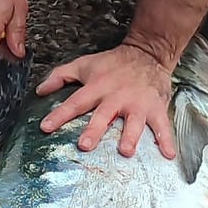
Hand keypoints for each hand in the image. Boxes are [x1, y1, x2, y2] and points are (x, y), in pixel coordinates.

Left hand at [38, 41, 176, 160]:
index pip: (75, 102)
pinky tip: (168, 154)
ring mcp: (137, 103)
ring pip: (133, 121)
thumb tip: (39, 90)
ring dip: (130, 136)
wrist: (148, 53)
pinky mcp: (156, 107)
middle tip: (85, 145)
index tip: (46, 127)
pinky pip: (162, 125)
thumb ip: (60, 76)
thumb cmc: (113, 63)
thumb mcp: (84, 64)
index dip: (60, 114)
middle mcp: (116, 96)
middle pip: (103, 114)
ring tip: (126, 151)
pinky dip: (166, 140)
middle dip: (94, 129)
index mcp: (97, 86)